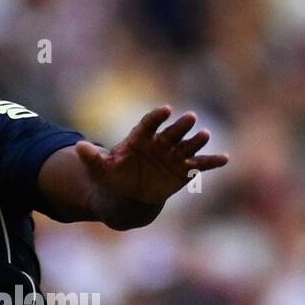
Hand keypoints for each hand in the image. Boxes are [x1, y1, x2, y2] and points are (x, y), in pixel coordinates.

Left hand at [75, 105, 227, 210]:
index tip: (165, 110)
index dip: (157, 117)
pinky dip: (212, 162)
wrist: (129, 195)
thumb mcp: (100, 169)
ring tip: (205, 135)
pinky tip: (226, 158)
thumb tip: (78, 148)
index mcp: (140, 138)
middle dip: (181, 126)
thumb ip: (92, 158)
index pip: (149, 124)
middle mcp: (160, 142)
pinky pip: (200, 164)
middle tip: (190, 118)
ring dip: (197, 140)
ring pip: (187, 145)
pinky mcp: (184, 169)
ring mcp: (174, 155)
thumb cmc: (114, 177)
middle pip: (172, 132)